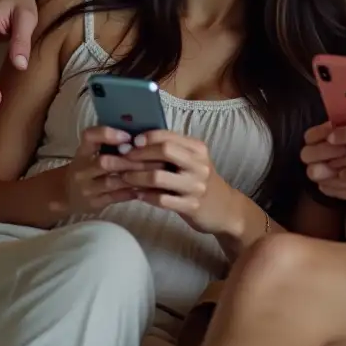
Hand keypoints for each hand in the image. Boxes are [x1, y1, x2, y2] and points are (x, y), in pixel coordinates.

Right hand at [58, 126, 147, 214]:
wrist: (67, 193)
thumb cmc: (88, 167)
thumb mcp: (91, 152)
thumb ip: (109, 143)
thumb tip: (142, 135)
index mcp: (82, 151)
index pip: (89, 136)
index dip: (108, 134)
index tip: (128, 136)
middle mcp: (82, 169)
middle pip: (104, 162)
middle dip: (131, 160)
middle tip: (155, 158)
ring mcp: (87, 188)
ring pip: (112, 182)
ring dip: (136, 177)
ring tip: (156, 172)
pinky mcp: (94, 203)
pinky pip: (116, 197)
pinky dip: (133, 191)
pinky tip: (147, 187)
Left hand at [119, 130, 246, 236]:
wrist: (224, 209)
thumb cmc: (200, 181)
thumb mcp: (193, 161)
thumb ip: (172, 150)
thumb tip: (136, 142)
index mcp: (198, 149)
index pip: (168, 136)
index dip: (146, 138)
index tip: (129, 143)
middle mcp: (199, 165)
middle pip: (164, 151)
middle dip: (138, 155)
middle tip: (121, 159)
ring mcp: (196, 186)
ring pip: (159, 177)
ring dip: (136, 177)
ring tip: (124, 178)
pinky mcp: (192, 206)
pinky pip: (162, 200)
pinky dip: (146, 196)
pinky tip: (137, 195)